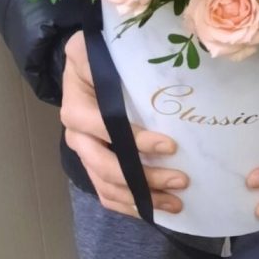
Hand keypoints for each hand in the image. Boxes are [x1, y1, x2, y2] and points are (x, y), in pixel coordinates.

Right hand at [61, 31, 188, 217]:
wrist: (82, 68)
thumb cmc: (95, 57)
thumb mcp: (93, 48)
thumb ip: (105, 56)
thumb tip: (141, 61)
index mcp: (77, 109)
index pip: (107, 128)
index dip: (137, 141)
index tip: (170, 146)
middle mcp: (77, 136)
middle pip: (107, 167)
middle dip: (145, 179)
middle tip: (181, 180)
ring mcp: (84, 154)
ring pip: (108, 187)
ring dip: (142, 199)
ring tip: (176, 204)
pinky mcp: (92, 165)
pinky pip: (107, 194)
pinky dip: (131, 205)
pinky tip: (156, 210)